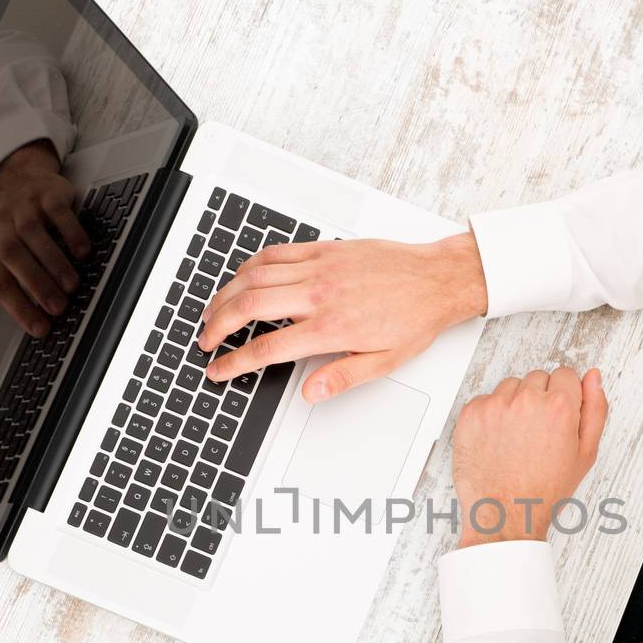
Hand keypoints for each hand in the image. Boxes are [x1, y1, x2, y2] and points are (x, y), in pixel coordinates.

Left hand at [0, 140, 90, 337]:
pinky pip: (57, 211)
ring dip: (54, 261)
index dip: (18, 307)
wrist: (20, 182)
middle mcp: (1, 226)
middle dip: (36, 285)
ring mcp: (23, 207)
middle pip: (13, 257)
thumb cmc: (9, 229)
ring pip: (34, 234)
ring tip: (72, 285)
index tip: (40, 329)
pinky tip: (83, 252)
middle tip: (58, 308)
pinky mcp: (46, 193)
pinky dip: (71, 232)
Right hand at [196, 232, 487, 401]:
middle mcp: (319, 295)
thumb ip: (341, 378)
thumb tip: (309, 393)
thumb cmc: (414, 318)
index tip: (218, 370)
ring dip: (226, 294)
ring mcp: (319, 268)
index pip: (267, 348)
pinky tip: (242, 277)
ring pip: (255, 276)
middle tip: (206, 340)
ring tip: (213, 311)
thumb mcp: (384, 362)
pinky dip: (251, 265)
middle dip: (217, 325)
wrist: (437, 278)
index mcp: (330, 328)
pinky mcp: (324, 249)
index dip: (235, 362)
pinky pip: (276, 253)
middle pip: (249, 306)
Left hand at [452, 367, 607, 546]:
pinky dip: (491, 415)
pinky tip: (497, 441)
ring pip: (511, 386)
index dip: (564, 396)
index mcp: (559, 407)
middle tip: (537, 433)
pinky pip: (485, 400)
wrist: (505, 514)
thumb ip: (595, 409)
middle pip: (538, 378)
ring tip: (516, 438)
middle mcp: (526, 400)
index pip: (566, 374)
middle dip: (540, 399)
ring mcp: (495, 405)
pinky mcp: (471, 414)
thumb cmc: (545, 489)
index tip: (557, 416)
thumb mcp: (585, 453)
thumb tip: (593, 377)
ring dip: (515, 404)